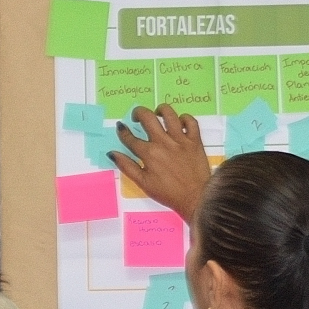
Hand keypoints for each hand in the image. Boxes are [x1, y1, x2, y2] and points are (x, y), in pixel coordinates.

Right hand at [111, 104, 211, 222]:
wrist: (196, 198)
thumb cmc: (169, 193)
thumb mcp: (144, 183)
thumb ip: (127, 167)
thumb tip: (112, 153)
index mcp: (149, 153)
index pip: (130, 137)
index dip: (123, 131)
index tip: (121, 127)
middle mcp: (163, 142)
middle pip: (147, 117)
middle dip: (138, 113)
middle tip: (138, 118)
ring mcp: (181, 140)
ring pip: (169, 113)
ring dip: (160, 110)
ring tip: (158, 114)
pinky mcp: (195, 140)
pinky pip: (190, 121)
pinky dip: (184, 118)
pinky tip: (179, 122)